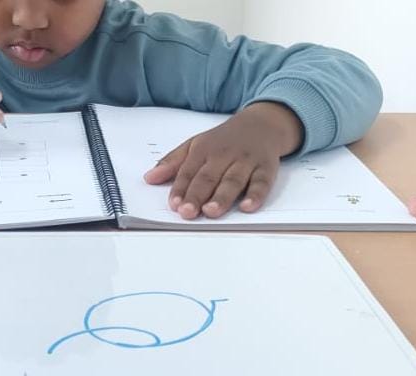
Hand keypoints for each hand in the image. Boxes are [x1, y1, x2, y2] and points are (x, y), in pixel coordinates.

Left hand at [144, 102, 303, 218]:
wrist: (261, 124)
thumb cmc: (223, 140)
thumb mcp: (195, 145)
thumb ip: (172, 163)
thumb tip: (149, 178)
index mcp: (203, 150)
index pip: (188, 171)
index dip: (180, 189)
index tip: (173, 204)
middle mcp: (224, 155)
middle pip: (209, 177)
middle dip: (197, 195)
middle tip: (187, 212)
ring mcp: (246, 161)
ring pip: (233, 180)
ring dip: (222, 196)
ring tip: (211, 211)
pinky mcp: (266, 168)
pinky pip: (262, 182)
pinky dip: (256, 195)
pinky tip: (247, 207)